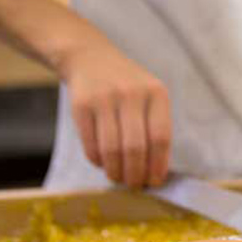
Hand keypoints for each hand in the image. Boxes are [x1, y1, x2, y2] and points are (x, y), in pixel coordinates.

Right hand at [57, 39, 170, 187]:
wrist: (90, 57)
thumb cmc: (127, 86)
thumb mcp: (149, 96)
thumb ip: (154, 126)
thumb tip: (155, 170)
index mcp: (156, 93)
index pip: (161, 137)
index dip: (158, 164)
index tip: (155, 181)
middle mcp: (132, 94)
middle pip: (136, 147)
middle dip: (135, 173)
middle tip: (134, 184)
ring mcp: (105, 98)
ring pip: (112, 149)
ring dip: (115, 171)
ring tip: (118, 178)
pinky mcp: (81, 105)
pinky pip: (91, 143)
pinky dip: (97, 160)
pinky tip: (102, 163)